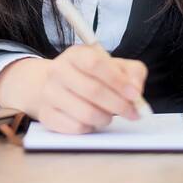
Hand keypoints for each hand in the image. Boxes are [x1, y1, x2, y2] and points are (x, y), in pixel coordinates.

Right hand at [0, 45, 147, 133]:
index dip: (117, 80)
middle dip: (119, 105)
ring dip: (106, 118)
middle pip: (92, 90)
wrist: (55, 86)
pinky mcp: (47, 115)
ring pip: (86, 113)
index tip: (135, 95)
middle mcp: (58, 71)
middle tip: (133, 113)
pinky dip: (91, 128)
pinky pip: (76, 128)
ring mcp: (49, 94)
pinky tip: (92, 121)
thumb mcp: (114, 66)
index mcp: (75, 54)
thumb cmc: (91, 76)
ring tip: (109, 115)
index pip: (95, 63)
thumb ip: (132, 73)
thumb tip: (136, 91)